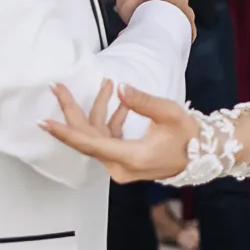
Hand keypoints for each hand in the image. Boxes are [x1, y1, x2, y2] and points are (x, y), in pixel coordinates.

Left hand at [41, 80, 194, 183]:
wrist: (203, 155)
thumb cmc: (189, 137)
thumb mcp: (170, 114)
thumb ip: (142, 101)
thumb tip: (120, 88)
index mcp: (130, 157)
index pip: (89, 144)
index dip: (65, 132)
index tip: (45, 122)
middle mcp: (120, 166)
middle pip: (87, 138)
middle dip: (73, 111)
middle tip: (58, 88)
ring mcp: (121, 166)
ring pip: (98, 137)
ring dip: (99, 111)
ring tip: (105, 84)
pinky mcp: (124, 161)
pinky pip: (108, 140)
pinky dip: (111, 121)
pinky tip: (121, 104)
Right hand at [112, 0, 193, 31]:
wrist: (157, 28)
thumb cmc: (140, 6)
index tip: (136, 4)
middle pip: (165, 0)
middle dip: (155, 8)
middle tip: (142, 18)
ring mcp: (185, 12)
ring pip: (173, 15)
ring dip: (163, 21)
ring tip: (150, 31)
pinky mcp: (188, 28)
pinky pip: (179, 30)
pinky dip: (170, 34)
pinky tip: (160, 39)